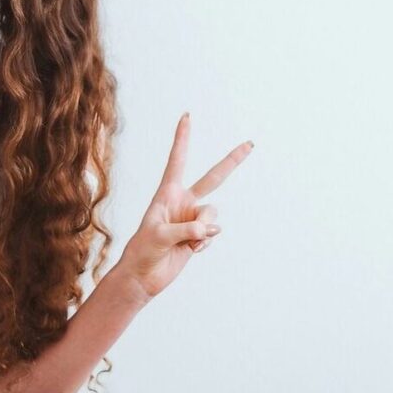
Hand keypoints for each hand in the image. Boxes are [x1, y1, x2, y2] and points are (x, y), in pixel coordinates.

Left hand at [117, 112, 252, 298]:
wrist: (144, 276)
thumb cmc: (143, 251)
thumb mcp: (159, 236)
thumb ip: (184, 229)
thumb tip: (208, 229)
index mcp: (167, 193)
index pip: (178, 161)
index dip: (183, 139)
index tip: (186, 116)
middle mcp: (183, 202)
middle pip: (213, 178)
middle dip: (231, 161)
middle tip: (250, 143)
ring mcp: (192, 219)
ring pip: (213, 215)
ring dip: (205, 229)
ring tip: (189, 241)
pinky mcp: (199, 236)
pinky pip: (213, 234)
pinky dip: (205, 243)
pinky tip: (191, 250)